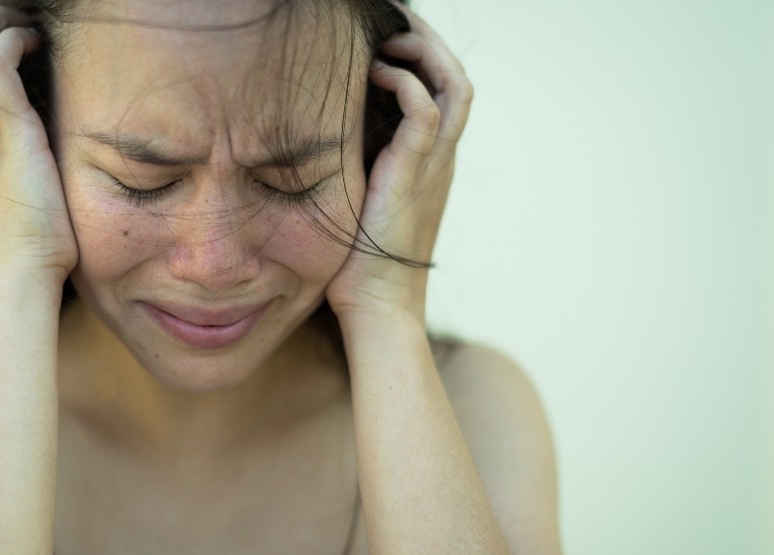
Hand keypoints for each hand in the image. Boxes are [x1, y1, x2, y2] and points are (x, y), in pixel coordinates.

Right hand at [0, 0, 77, 287]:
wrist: (17, 284)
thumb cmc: (25, 252)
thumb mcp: (8, 201)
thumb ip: (9, 172)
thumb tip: (31, 162)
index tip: (4, 32)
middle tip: (14, 12)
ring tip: (25, 18)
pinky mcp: (10, 136)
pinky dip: (13, 40)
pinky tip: (37, 44)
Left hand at [325, 6, 472, 320]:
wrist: (374, 306)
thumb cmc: (356, 263)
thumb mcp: (356, 199)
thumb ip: (354, 165)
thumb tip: (316, 136)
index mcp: (430, 162)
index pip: (444, 91)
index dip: (424, 57)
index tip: (387, 36)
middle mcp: (440, 157)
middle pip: (458, 77)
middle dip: (429, 40)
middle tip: (396, 19)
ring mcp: (433, 165)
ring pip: (455, 84)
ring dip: (425, 51)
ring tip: (390, 36)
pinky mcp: (417, 174)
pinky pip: (427, 111)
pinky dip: (406, 82)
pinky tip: (376, 74)